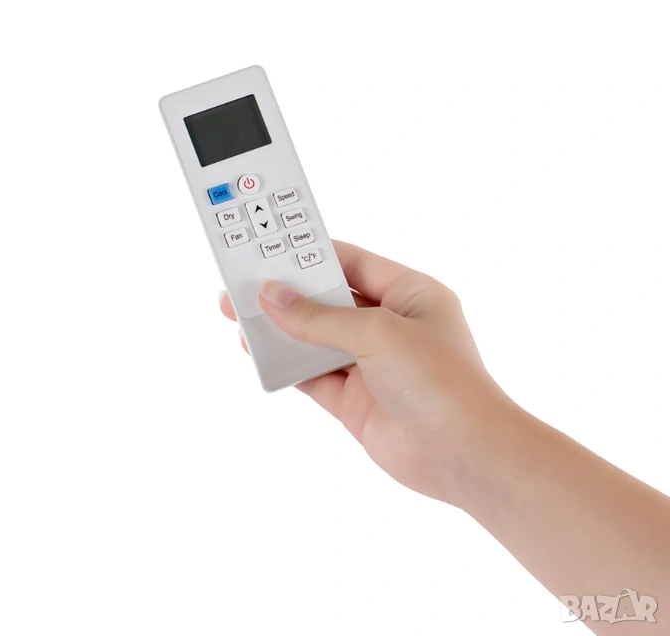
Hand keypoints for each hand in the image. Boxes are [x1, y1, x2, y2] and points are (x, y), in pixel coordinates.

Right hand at [219, 241, 514, 505]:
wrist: (466, 457)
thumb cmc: (442, 383)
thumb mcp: (377, 334)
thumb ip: (320, 317)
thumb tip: (273, 297)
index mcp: (409, 295)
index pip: (352, 263)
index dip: (312, 255)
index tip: (272, 248)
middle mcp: (391, 327)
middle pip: (329, 301)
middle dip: (288, 293)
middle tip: (246, 282)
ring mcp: (373, 365)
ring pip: (316, 339)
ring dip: (282, 330)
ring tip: (240, 318)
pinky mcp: (357, 400)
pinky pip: (314, 376)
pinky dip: (288, 367)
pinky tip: (259, 355)